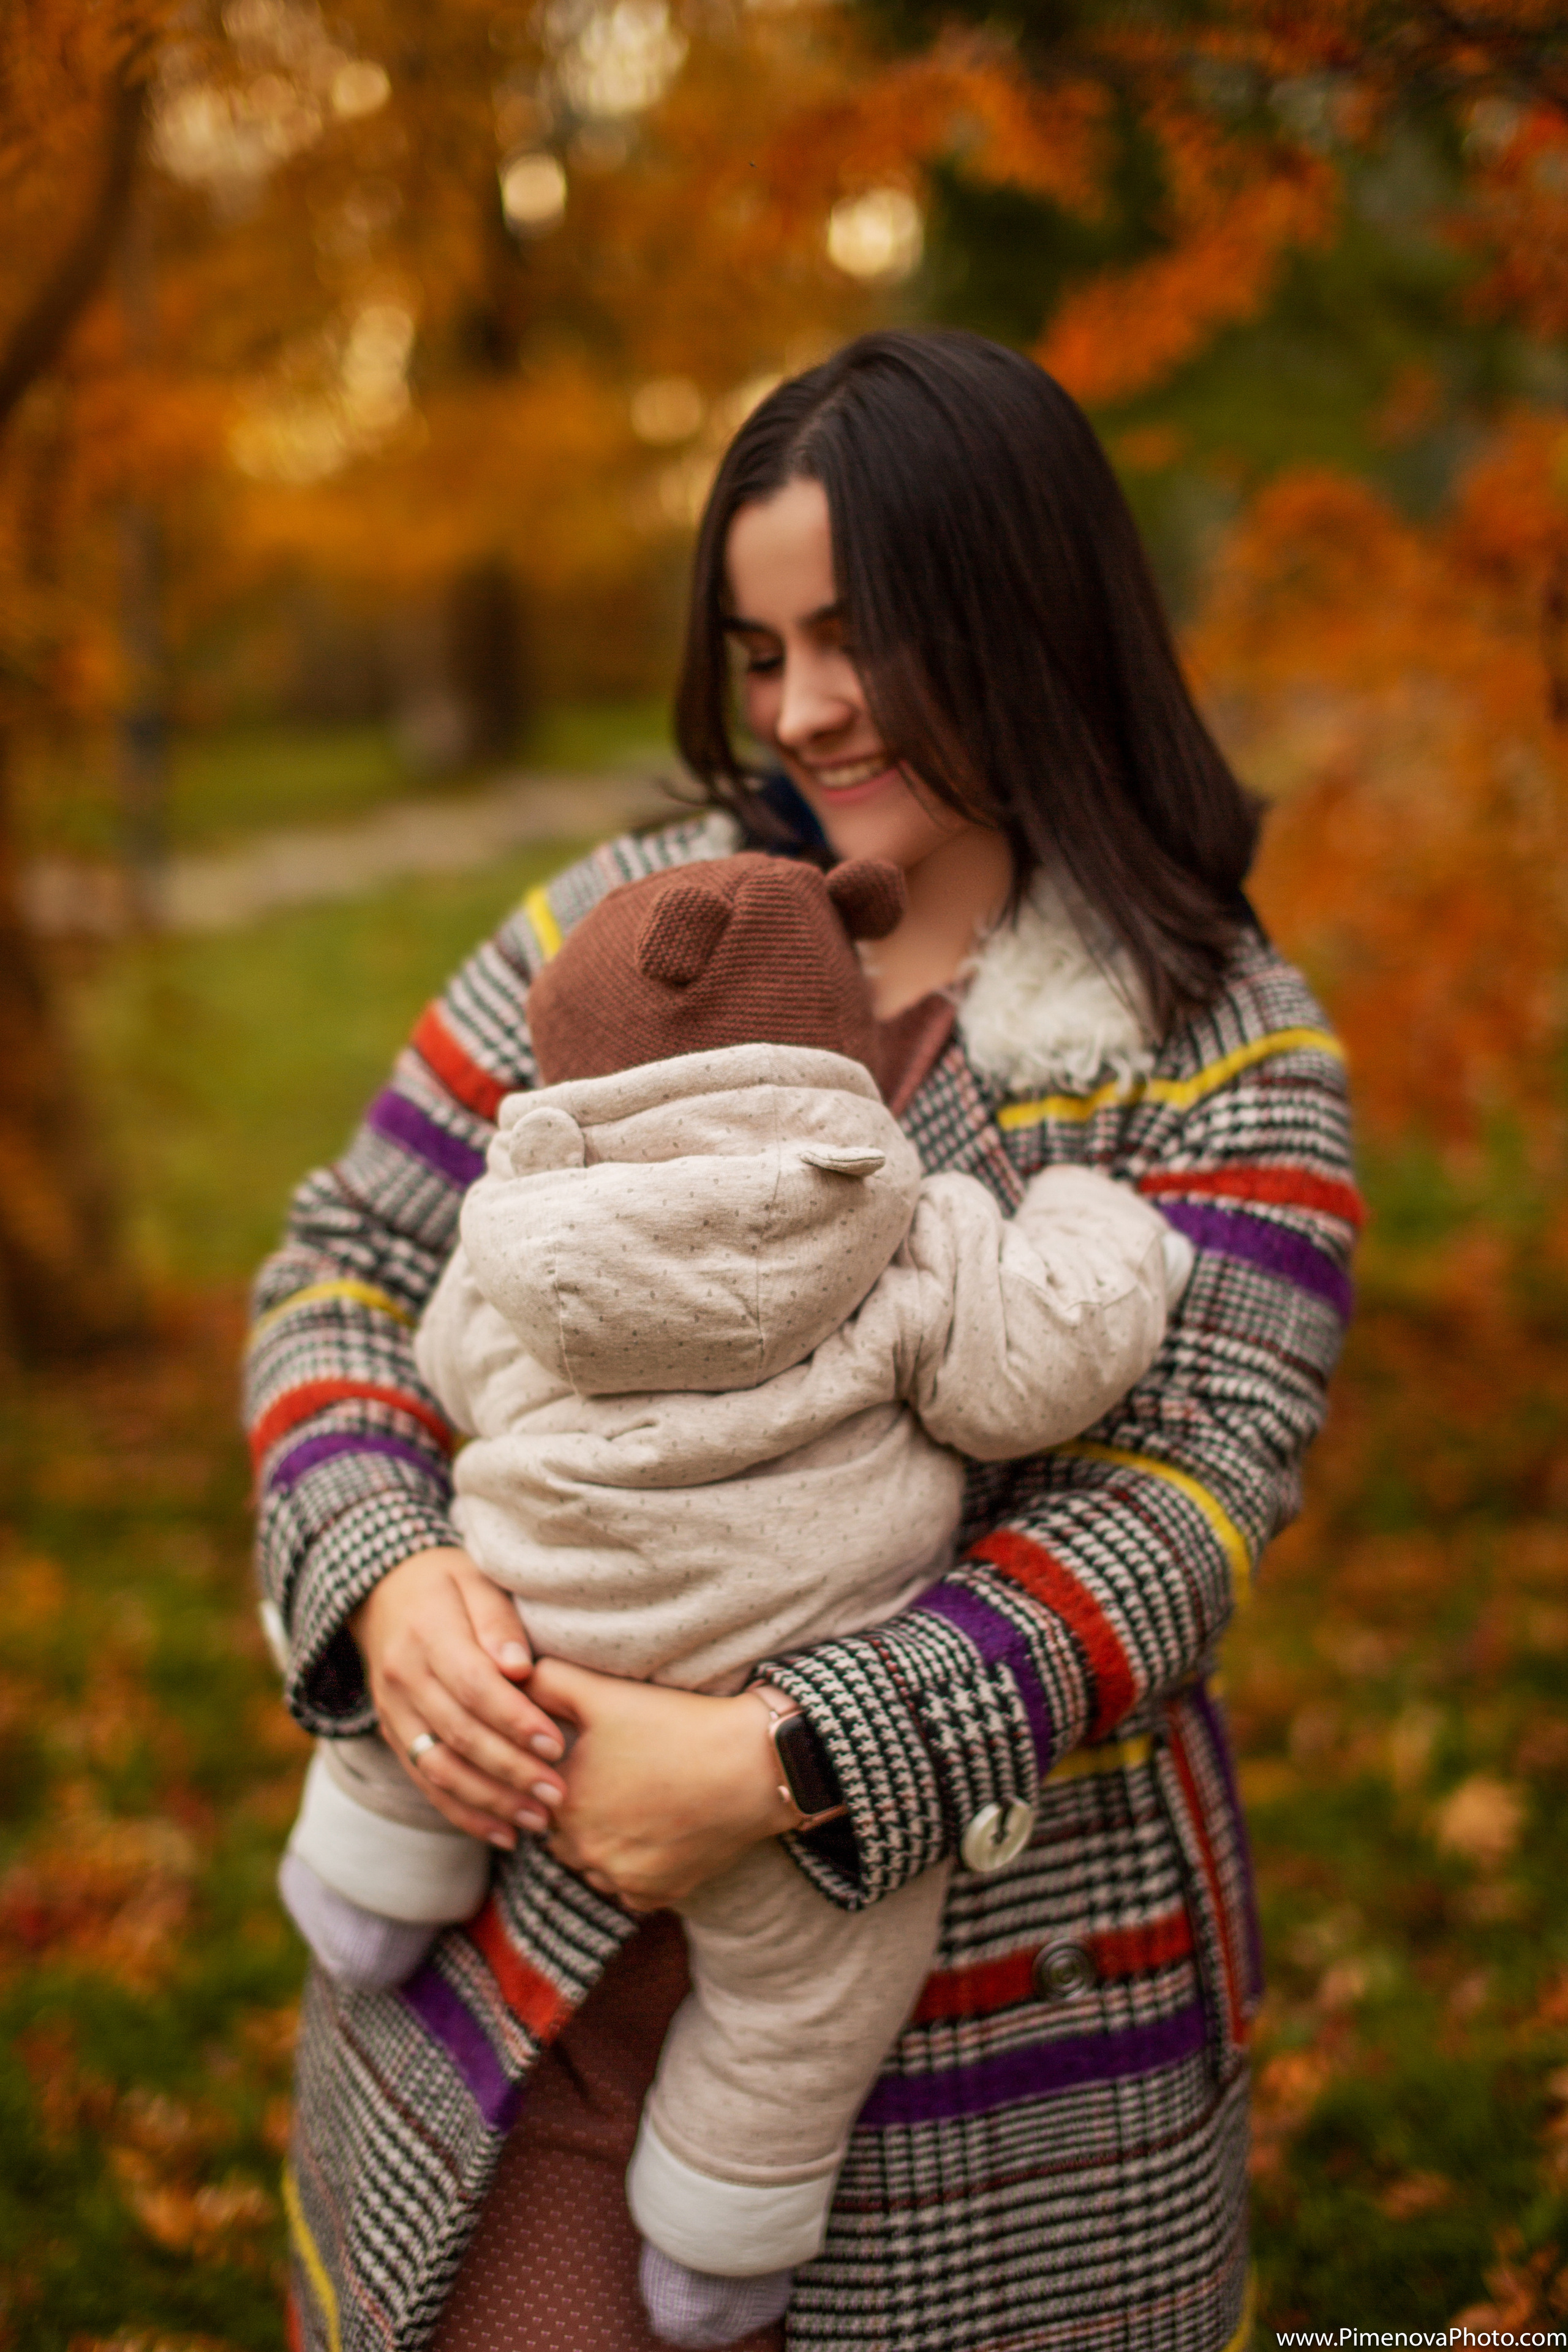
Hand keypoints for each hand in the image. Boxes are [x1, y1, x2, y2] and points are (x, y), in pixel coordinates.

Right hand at [350, 1548, 566, 1847]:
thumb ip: (498, 1621)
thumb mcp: (475, 1581)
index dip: (514, 1719)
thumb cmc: (449, 1585)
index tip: (556, 1744)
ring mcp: (393, 1711)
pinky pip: (425, 1782)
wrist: (382, 1593)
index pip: (473, 1685)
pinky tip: (503, 1832)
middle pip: (458, 1733)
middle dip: (511, 1770)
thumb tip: (519, 1668)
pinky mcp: (394, 1736)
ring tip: (537, 1819)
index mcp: (428, 1632)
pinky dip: (462, 1813)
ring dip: (490, 1801)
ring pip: (439, 1768)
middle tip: (557, 1793)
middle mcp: (403, 1676)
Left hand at [527, 1659, 799, 1909]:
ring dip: (602, 1841)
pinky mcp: (656, 1896)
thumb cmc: (676, 1724)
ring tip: (634, 1803)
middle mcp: (585, 1852)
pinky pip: (627, 1887)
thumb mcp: (604, 1692)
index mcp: (564, 1803)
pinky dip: (634, 1866)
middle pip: (561, 1832)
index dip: (558, 1773)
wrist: (752, 1766)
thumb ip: (547, 1682)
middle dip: (576, 1809)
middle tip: (611, 1778)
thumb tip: (510, 1678)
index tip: (587, 1755)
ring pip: (592, 1863)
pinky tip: (655, 1831)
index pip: (535, 1793)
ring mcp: (621, 1879)